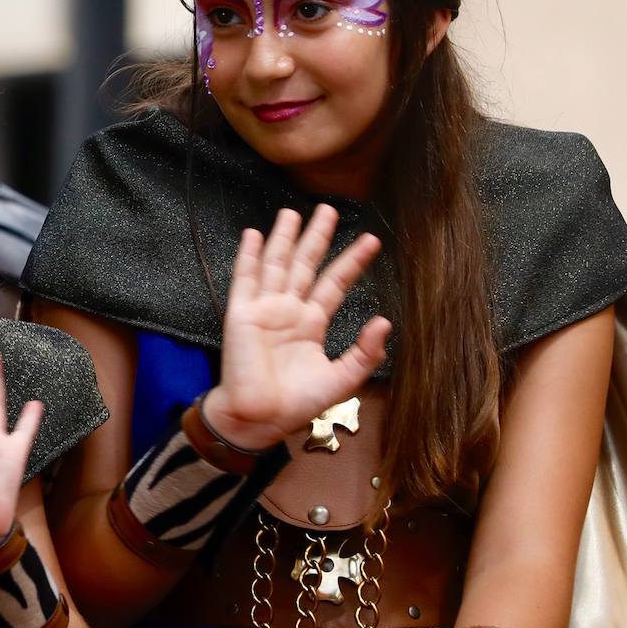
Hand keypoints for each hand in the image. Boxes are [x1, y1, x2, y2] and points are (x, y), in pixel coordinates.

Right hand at [200, 205, 390, 450]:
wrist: (259, 418)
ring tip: (293, 212)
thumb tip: (385, 321)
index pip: (334, 284)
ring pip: (277, 265)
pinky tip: (255, 235)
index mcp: (311, 325)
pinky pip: (245, 280)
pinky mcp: (241, 315)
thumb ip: (364, 353)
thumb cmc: (296, 404)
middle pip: (305, 265)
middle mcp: (288, 311)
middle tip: (328, 209)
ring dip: (284, 238)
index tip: (371, 240)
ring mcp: (264, 310)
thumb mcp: (342, 380)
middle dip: (317, 238)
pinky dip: (249, 257)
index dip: (352, 261)